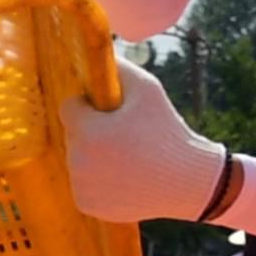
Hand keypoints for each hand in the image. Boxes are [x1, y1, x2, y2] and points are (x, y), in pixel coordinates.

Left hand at [61, 65, 229, 223]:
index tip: (110, 114)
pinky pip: (82, 184)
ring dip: (93, 156)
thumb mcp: (147, 88)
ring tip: (125, 158)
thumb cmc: (167, 130)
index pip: (69, 108)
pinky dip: (97, 181)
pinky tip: (122, 177)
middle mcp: (79, 161)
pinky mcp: (87, 205)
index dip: (89, 107)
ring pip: (77, 160)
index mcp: (89, 131)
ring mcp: (82, 186)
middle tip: (124, 138)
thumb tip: (95, 49)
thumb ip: (117, 68)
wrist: (187, 181)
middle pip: (72, 135)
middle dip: (91, 132)